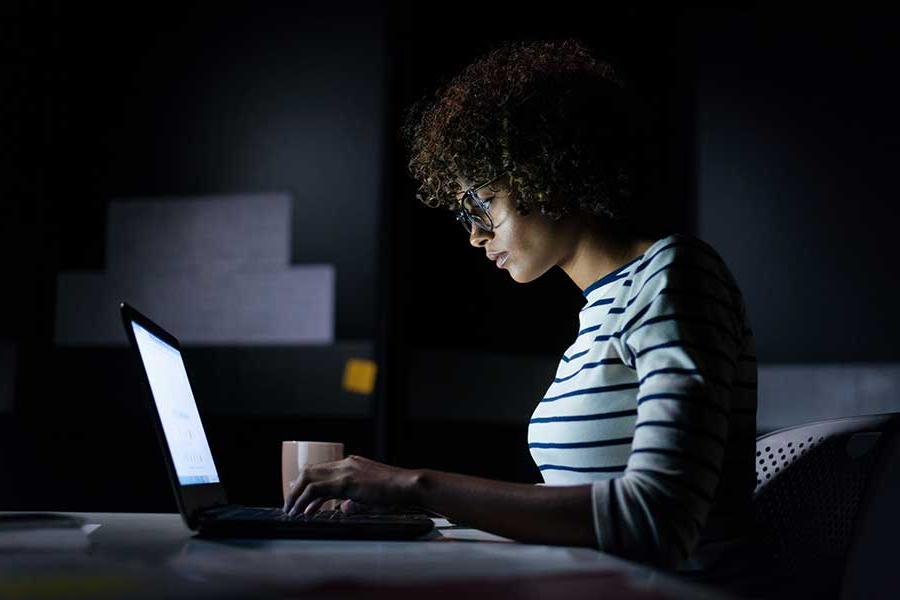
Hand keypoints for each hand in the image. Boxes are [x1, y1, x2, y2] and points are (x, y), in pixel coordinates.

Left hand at [282, 455, 420, 516]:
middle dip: (295, 489)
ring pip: (309, 477)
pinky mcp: (347, 481)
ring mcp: (345, 470)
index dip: (304, 485)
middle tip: (289, 506)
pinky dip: (306, 500)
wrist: (409, 486)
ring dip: (296, 495)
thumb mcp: (370, 497)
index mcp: (350, 464)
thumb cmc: (395, 493)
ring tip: (291, 511)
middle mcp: (345, 463)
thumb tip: (342, 508)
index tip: (297, 499)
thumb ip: (354, 502)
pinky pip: (317, 489)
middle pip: (309, 471)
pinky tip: (303, 512)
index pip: (320, 471)